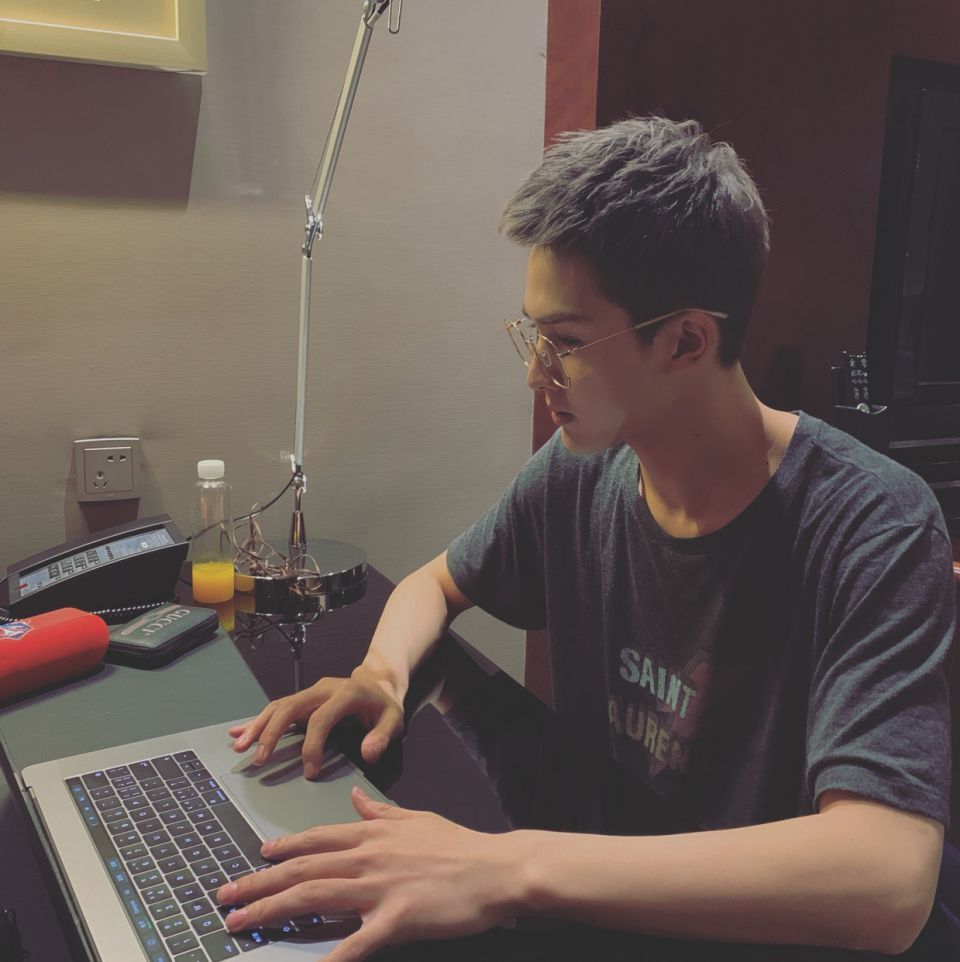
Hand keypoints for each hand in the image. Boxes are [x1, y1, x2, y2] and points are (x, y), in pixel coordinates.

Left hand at [216, 787, 523, 961]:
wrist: (494, 869)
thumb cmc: (458, 845)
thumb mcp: (416, 818)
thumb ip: (380, 811)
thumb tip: (354, 797)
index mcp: (373, 833)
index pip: (317, 839)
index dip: (283, 848)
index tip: (257, 856)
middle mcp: (368, 857)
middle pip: (302, 869)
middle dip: (258, 883)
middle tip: (224, 896)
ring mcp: (378, 888)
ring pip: (313, 897)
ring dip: (271, 911)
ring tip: (240, 923)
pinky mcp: (394, 920)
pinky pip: (354, 943)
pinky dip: (328, 958)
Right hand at [228, 664, 404, 777]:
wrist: (378, 683)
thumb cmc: (383, 705)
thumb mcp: (394, 719)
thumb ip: (382, 736)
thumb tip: (368, 754)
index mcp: (346, 693)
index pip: (321, 718)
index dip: (312, 745)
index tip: (309, 771)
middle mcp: (323, 689)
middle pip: (290, 707)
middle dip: (271, 732)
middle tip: (259, 759)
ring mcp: (311, 692)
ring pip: (279, 706)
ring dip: (258, 726)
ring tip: (240, 747)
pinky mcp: (303, 699)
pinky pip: (277, 707)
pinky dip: (258, 720)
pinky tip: (239, 732)